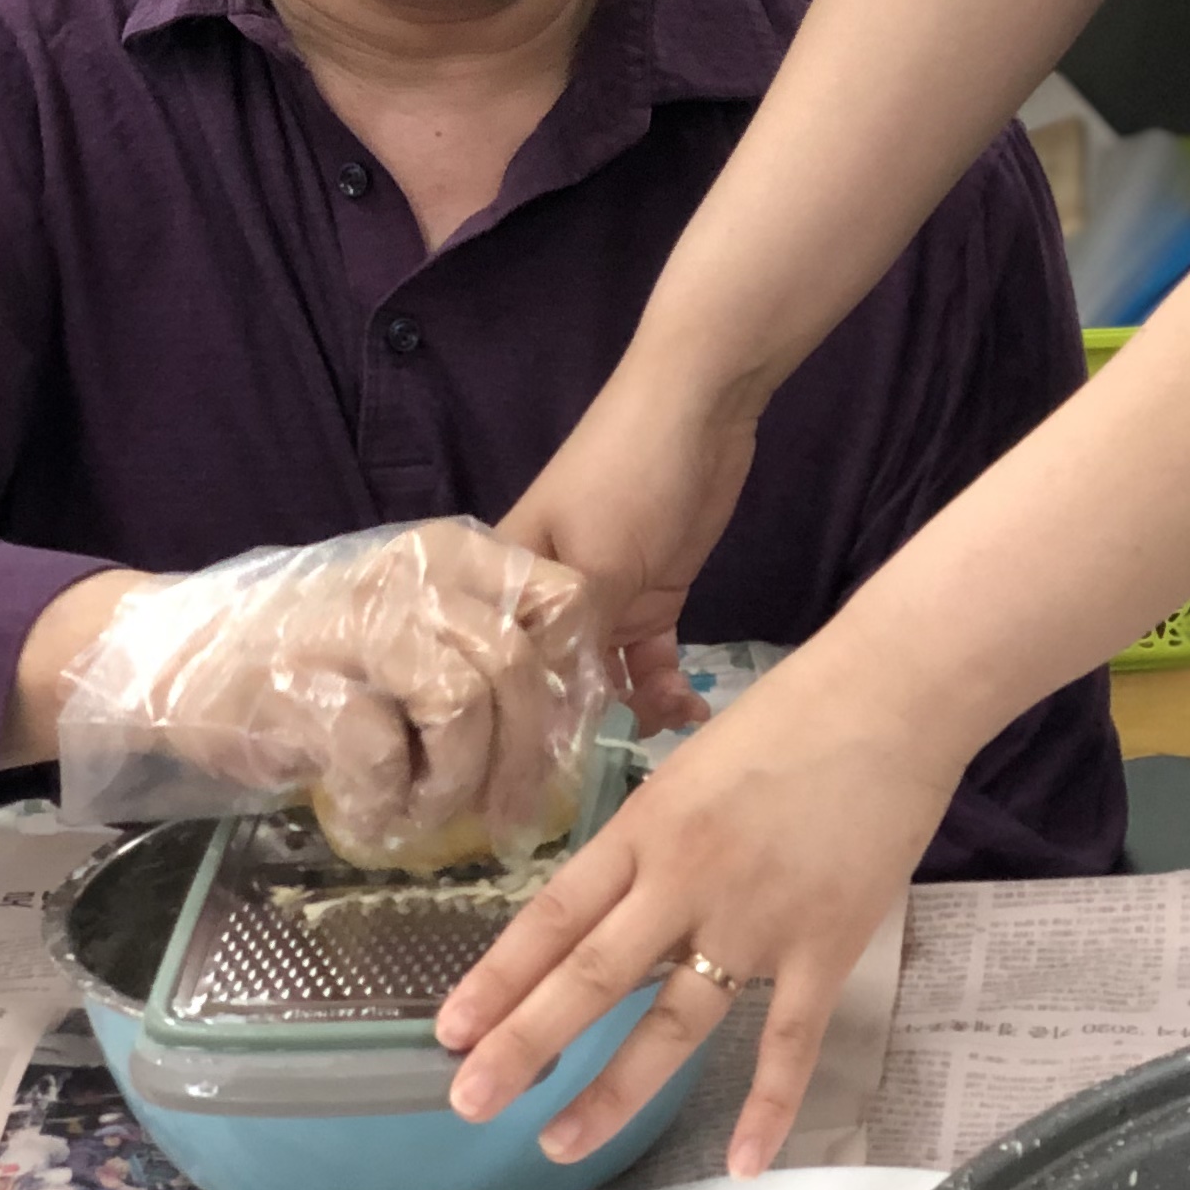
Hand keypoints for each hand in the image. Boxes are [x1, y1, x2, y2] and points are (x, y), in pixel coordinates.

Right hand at [61, 518, 608, 869]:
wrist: (184, 656)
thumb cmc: (316, 654)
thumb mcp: (416, 624)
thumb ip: (488, 650)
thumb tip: (569, 724)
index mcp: (453, 554)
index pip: (565, 602)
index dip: (572, 683)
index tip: (554, 743)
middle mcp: (411, 577)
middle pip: (517, 668)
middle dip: (523, 760)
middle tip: (505, 817)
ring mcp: (353, 628)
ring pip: (461, 706)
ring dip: (455, 783)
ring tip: (425, 810)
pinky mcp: (302, 687)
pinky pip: (381, 753)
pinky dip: (387, 802)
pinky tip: (371, 813)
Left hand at [434, 644, 963, 1176]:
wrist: (894, 696)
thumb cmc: (796, 712)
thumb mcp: (695, 763)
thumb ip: (658, 836)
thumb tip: (618, 900)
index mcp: (650, 825)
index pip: (556, 914)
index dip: (500, 975)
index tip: (451, 1029)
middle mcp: (687, 880)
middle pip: (592, 975)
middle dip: (525, 1043)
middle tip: (469, 1101)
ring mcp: (756, 921)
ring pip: (673, 1023)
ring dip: (614, 1090)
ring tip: (561, 1143)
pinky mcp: (824, 946)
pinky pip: (788, 1040)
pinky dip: (768, 1106)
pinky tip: (741, 1162)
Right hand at [500, 378, 762, 738]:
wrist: (702, 409)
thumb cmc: (625, 474)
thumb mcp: (593, 560)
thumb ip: (570, 637)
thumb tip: (544, 721)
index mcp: (508, 579)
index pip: (487, 663)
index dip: (497, 718)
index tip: (511, 774)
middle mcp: (545, 598)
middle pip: (542, 678)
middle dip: (562, 728)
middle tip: (586, 780)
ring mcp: (601, 599)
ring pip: (599, 678)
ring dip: (623, 713)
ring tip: (648, 744)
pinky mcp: (650, 599)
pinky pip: (647, 662)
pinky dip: (664, 691)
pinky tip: (688, 714)